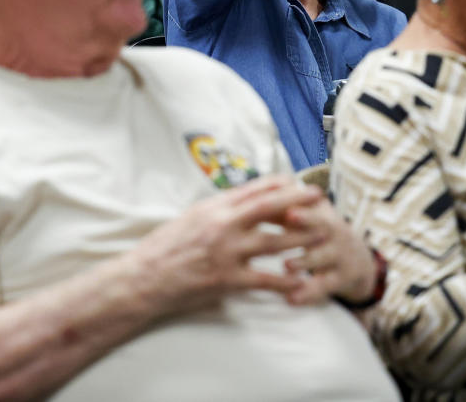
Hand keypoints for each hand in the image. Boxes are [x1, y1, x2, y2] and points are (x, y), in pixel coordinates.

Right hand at [125, 175, 326, 316]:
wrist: (143, 279)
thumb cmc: (164, 247)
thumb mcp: (191, 217)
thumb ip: (219, 209)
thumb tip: (244, 200)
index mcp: (214, 207)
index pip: (255, 189)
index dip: (282, 185)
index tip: (299, 183)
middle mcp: (223, 225)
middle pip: (270, 208)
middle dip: (299, 201)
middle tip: (321, 198)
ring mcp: (227, 252)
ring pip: (274, 241)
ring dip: (301, 237)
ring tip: (322, 234)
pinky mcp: (227, 280)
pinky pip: (264, 279)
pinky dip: (285, 280)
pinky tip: (301, 281)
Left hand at [280, 196, 377, 305]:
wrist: (356, 260)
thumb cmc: (319, 233)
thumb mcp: (309, 217)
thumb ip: (284, 208)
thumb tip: (251, 196)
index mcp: (323, 212)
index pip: (311, 202)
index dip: (297, 198)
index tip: (284, 196)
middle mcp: (334, 231)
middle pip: (323, 222)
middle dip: (308, 219)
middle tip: (290, 216)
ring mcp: (339, 255)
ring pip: (323, 256)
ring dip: (305, 259)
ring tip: (286, 264)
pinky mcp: (340, 278)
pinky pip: (325, 286)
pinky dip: (308, 293)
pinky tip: (292, 299)